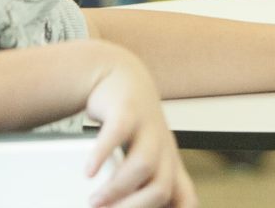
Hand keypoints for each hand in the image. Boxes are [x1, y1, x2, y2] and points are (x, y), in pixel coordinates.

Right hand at [85, 47, 196, 207]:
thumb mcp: (142, 158)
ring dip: (117, 188)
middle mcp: (163, 148)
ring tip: (95, 200)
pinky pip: (118, 133)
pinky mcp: (128, 110)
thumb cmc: (132, 126)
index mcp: (169, 165)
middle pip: (162, 188)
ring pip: (144, 164)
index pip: (185, 198)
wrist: (123, 79)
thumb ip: (139, 186)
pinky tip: (89, 170)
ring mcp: (148, 128)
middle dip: (133, 207)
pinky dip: (102, 155)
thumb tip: (118, 205)